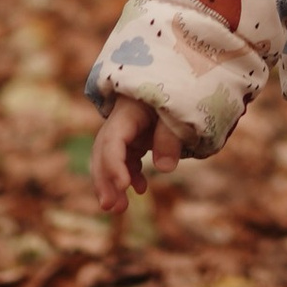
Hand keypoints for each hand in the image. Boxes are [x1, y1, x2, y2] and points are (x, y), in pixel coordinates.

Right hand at [91, 96, 181, 217]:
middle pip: (103, 151)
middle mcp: (121, 121)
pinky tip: (141, 189)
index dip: (115, 164)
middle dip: (104, 180)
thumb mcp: (180, 111)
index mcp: (128, 110)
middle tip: (110, 207)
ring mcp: (127, 130)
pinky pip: (126, 159)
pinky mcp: (136, 137)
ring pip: (111, 159)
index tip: (123, 186)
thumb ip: (170, 136)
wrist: (184, 77)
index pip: (113, 140)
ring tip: (120, 209)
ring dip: (113, 183)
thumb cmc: (182, 90)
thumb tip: (164, 168)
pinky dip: (130, 175)